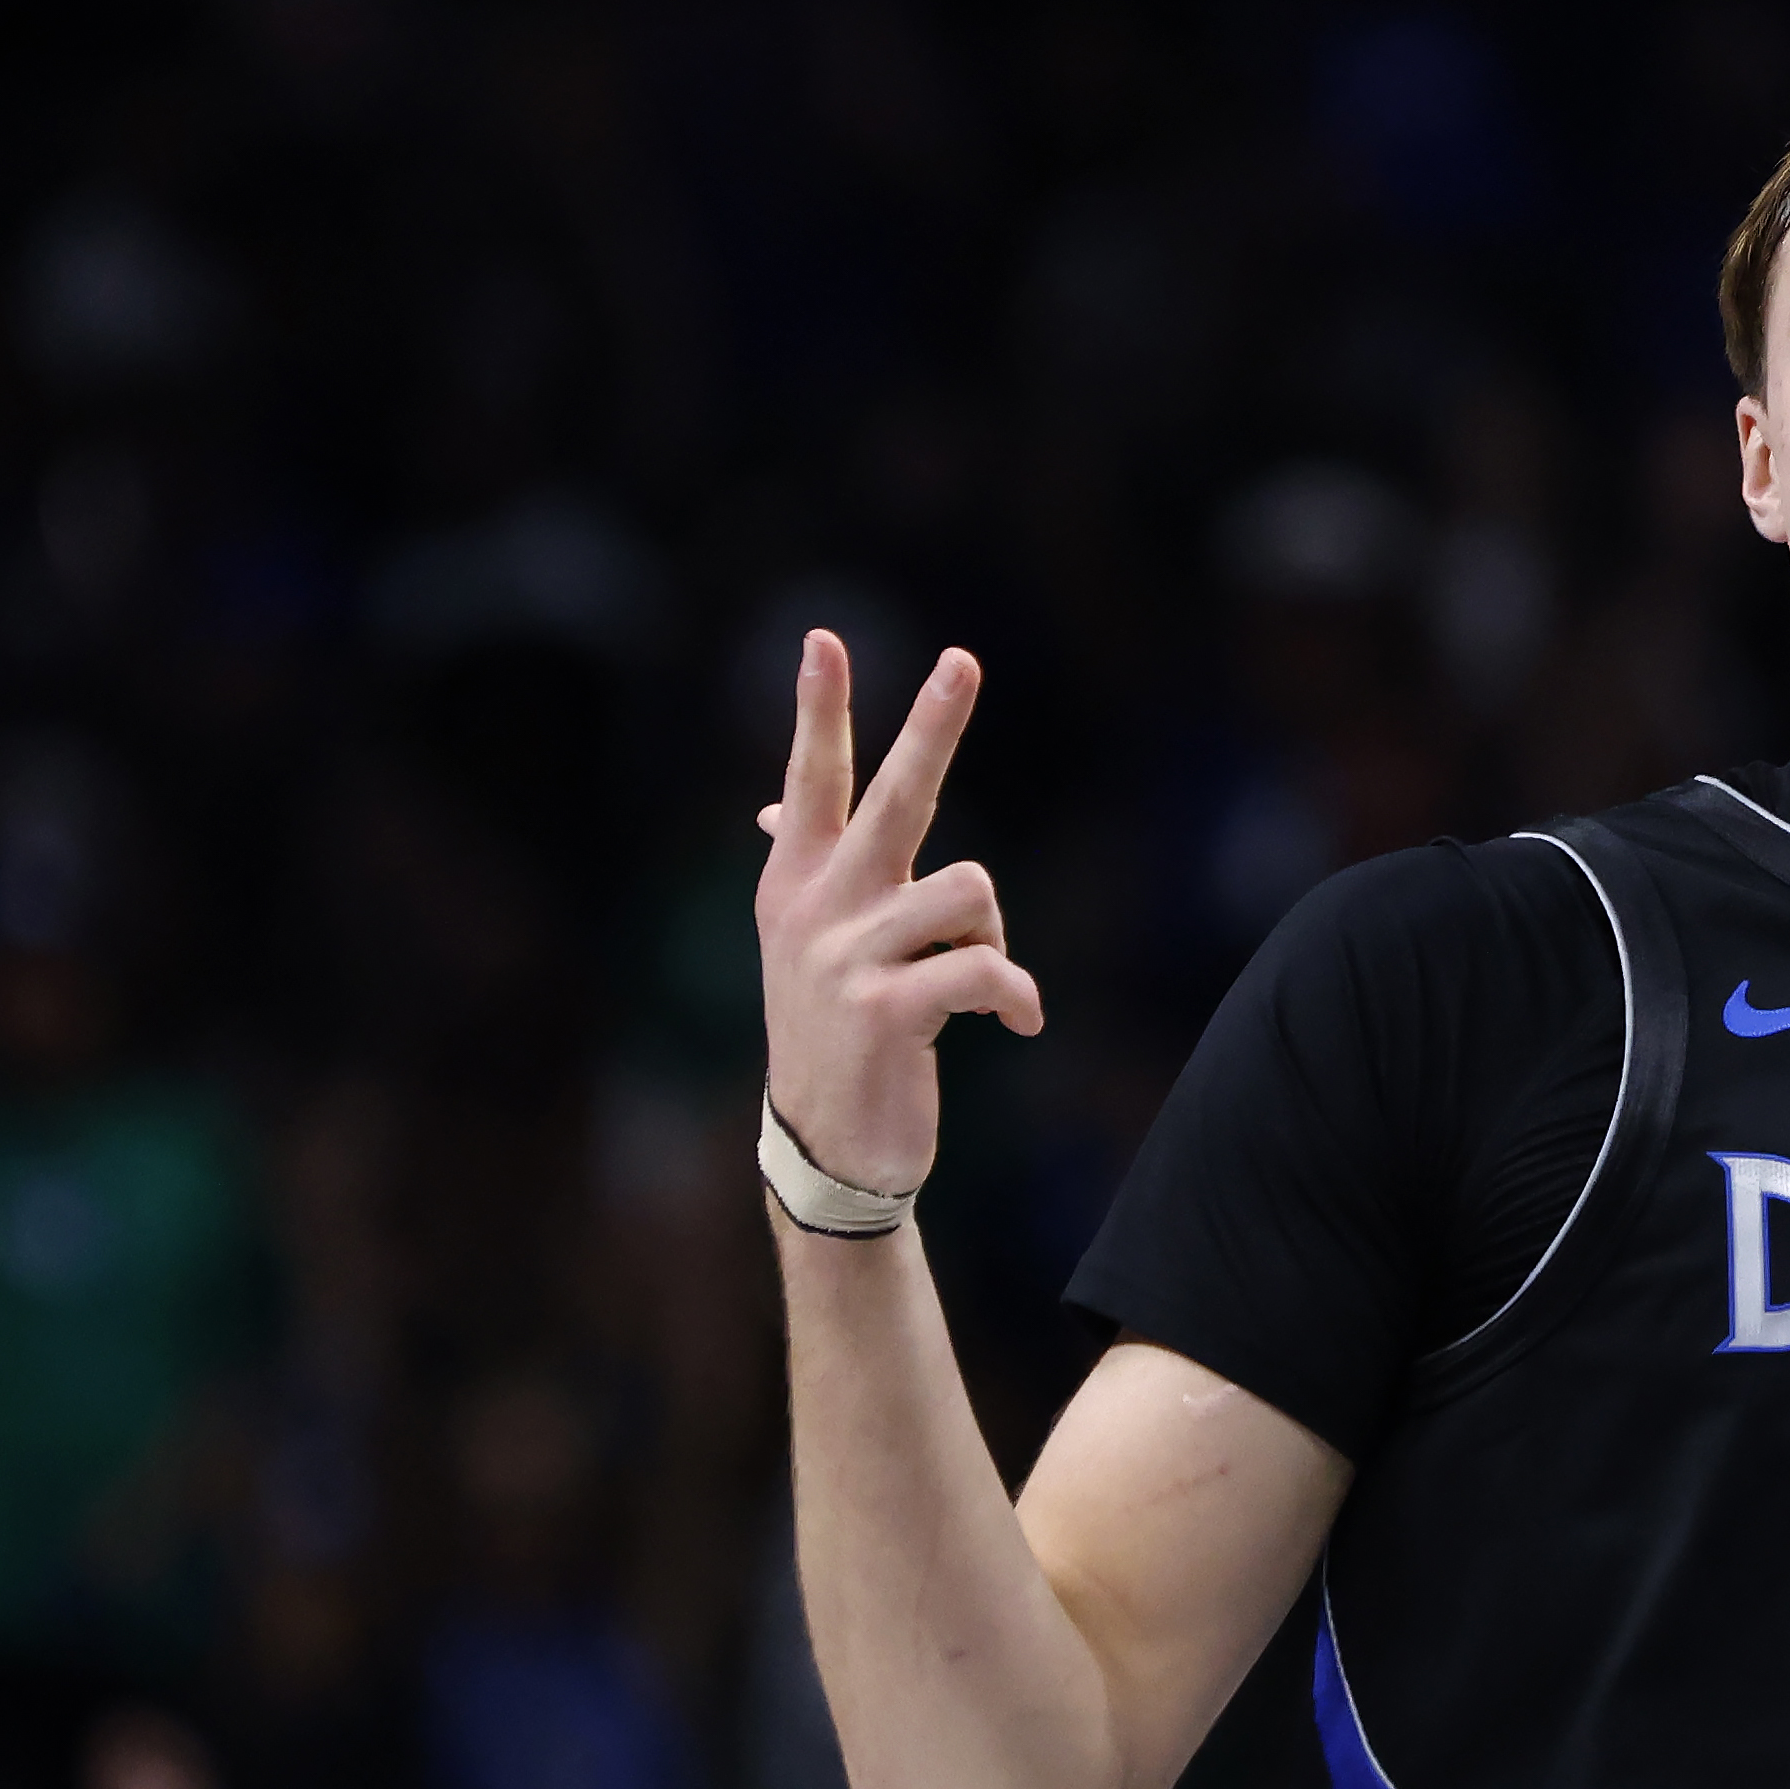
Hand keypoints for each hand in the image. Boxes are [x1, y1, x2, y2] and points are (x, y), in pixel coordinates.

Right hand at [752, 636, 1042, 1199]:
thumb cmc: (836, 1034)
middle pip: (891, 796)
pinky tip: (1015, 1024)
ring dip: (995, 933)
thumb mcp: (809, 945)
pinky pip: (987, 968)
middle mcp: (816, 907)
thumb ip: (810, 869)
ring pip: (969, 888)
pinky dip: (1018, 995)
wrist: (828, 1148)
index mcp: (797, 881)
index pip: (810, 779)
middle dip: (932, 726)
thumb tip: (771, 805)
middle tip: (963, 659)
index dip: (818, 709)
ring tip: (980, 977)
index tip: (823, 639)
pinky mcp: (887, 1011)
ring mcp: (846, 957)